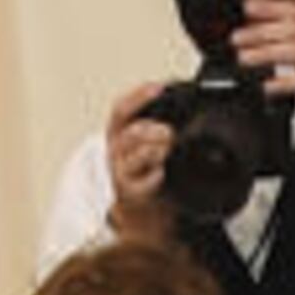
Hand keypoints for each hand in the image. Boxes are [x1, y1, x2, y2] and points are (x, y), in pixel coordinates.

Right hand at [101, 75, 176, 211]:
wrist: (138, 206)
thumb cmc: (143, 167)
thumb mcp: (144, 140)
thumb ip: (156, 122)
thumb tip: (178, 99)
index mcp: (118, 130)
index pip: (122, 108)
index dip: (139, 96)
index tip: (159, 87)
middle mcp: (117, 149)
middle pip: (129, 134)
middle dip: (150, 129)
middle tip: (169, 131)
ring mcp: (123, 171)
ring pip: (134, 157)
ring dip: (153, 150)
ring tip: (168, 145)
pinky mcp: (132, 193)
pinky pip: (142, 184)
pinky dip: (153, 177)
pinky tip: (162, 171)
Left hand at [234, 0, 294, 133]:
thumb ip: (289, 47)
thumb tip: (254, 41)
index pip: (294, 13)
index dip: (270, 8)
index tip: (247, 9)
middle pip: (291, 30)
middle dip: (260, 33)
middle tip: (237, 39)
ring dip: (266, 54)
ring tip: (245, 59)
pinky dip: (285, 82)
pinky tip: (269, 86)